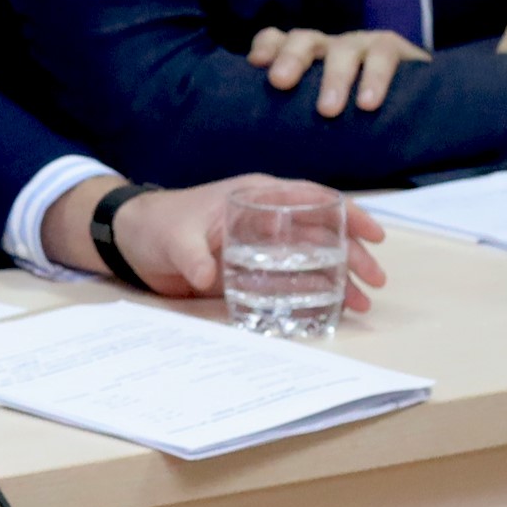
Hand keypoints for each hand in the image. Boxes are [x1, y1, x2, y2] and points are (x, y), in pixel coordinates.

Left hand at [47, 178, 390, 311]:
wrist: (132, 241)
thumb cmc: (155, 224)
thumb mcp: (174, 237)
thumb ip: (191, 255)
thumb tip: (205, 276)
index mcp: (256, 196)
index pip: (312, 197)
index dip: (347, 212)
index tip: (374, 234)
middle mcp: (267, 218)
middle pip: (321, 232)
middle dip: (352, 253)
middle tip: (374, 281)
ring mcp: (261, 245)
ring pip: (311, 259)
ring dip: (338, 278)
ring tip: (360, 304)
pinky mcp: (252, 269)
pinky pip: (290, 280)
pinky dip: (311, 293)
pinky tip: (329, 310)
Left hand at [249, 23, 427, 118]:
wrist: (419, 107)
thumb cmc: (355, 118)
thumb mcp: (320, 115)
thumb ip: (296, 121)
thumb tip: (265, 149)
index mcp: (305, 58)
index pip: (277, 40)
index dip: (266, 46)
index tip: (256, 64)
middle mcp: (329, 46)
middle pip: (304, 40)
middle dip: (291, 58)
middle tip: (279, 82)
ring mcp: (361, 43)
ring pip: (343, 49)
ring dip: (334, 78)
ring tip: (328, 110)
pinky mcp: (393, 47)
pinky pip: (383, 54)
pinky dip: (375, 78)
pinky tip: (368, 103)